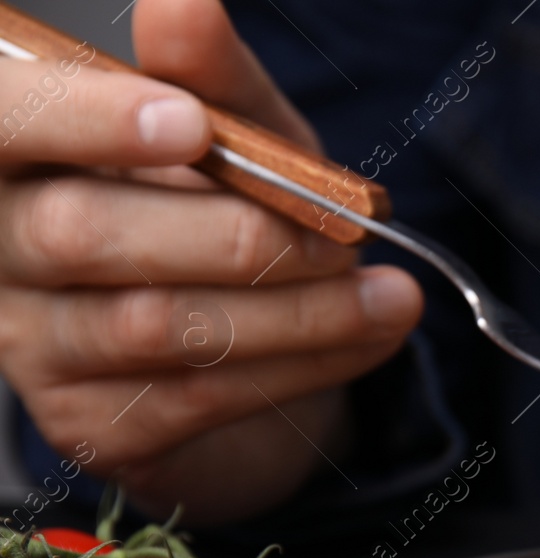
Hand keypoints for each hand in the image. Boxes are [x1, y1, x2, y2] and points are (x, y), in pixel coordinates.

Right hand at [0, 0, 422, 523]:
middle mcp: (0, 247)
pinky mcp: (93, 426)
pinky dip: (303, 366)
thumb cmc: (224, 210)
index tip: (185, 121)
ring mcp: (36, 346)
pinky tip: (371, 337)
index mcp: (17, 153)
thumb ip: (211, 79)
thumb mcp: (235, 133)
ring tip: (392, 295)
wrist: (251, 346)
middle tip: (340, 233)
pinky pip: (198, 396)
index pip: (6, 123)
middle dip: (233, 235)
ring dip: (294, 313)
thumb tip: (182, 6)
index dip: (84, 121)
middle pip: (80, 235)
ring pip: (153, 327)